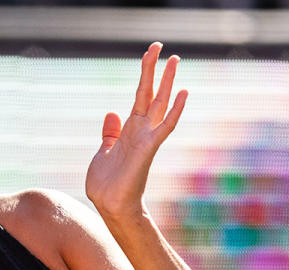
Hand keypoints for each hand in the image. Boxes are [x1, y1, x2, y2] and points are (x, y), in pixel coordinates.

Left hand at [85, 42, 187, 221]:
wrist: (109, 204)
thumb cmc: (107, 182)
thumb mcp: (104, 151)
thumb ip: (110, 133)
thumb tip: (112, 114)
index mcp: (129, 129)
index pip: (140, 95)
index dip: (144, 74)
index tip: (150, 53)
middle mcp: (140, 130)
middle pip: (151, 93)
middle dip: (155, 70)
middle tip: (161, 46)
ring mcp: (146, 138)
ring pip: (160, 104)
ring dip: (168, 82)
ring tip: (175, 60)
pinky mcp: (148, 148)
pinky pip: (165, 126)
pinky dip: (175, 110)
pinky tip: (184, 93)